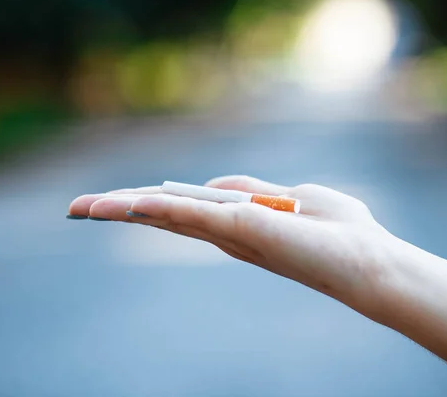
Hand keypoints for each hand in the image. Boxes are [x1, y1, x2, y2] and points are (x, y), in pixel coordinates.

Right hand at [69, 175, 397, 319]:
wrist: (370, 263)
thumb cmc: (340, 232)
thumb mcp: (293, 197)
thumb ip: (253, 190)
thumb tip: (216, 184)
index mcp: (237, 224)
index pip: (181, 210)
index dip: (145, 203)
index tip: (111, 202)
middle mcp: (227, 233)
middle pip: (163, 214)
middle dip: (119, 209)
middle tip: (75, 208)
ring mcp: (232, 233)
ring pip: (167, 215)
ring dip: (123, 208)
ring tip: (81, 207)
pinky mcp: (244, 230)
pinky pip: (192, 215)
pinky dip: (157, 208)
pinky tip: (125, 204)